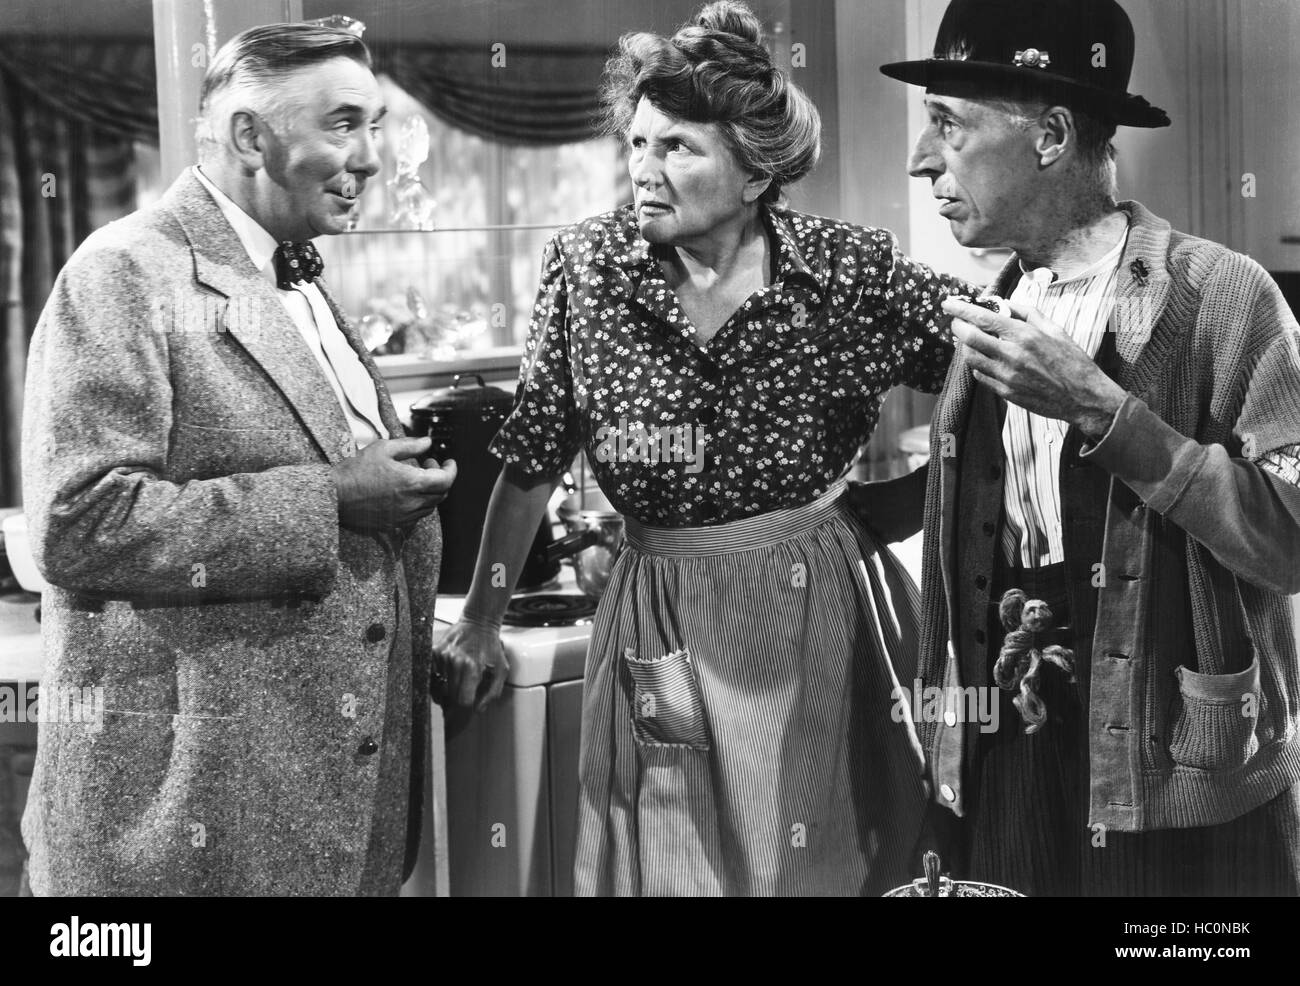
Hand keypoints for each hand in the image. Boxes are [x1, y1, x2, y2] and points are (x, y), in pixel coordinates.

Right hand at [333, 436, 456, 532]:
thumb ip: (409, 445)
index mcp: (412, 483)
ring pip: (430, 506)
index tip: (448, 462)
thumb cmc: (355, 471)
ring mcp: (403, 516)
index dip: (451, 470)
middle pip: (441, 494)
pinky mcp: (394, 524)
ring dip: (431, 492)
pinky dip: (419, 504)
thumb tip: (427, 442)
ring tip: (418, 479)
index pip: (445, 480)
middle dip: (441, 478)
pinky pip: (416, 516)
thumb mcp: (383, 449)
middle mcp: (411, 502)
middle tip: (429, 466)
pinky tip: (407, 493)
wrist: (334, 496)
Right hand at [432, 618, 507, 710]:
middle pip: (449, 696)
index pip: (463, 700)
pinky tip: (448, 673)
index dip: (466, 707)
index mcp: (472, 668)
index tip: (468, 705)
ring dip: (446, 690)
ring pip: (438, 687)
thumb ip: (493, 692)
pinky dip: (438, 679)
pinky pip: (431, 675)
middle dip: (456, 699)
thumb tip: (479, 709)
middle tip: (463, 693)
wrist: (478, 623)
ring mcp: (442, 656)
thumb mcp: (501, 670)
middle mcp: (455, 662)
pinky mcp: (434, 652)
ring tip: (457, 681)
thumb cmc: (491, 647)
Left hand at [942, 297, 1126, 438]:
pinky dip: (977, 364)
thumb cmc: (1071, 360)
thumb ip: (1026, 313)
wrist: (1083, 397)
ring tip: (972, 339)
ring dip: (966, 346)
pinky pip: (980, 375)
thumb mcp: (1054, 329)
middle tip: (957, 321)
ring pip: (970, 358)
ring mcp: (1006, 376)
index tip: (948, 304)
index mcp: (1025, 336)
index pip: (983, 318)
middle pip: (969, 338)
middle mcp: (1012, 355)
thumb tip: (1002, 303)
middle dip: (957, 326)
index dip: (961, 310)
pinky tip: (985, 358)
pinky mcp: (1005, 393)